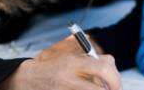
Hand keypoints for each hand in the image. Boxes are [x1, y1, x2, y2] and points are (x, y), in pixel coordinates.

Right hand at [0, 37, 120, 89]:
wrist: (26, 79)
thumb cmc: (51, 67)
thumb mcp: (68, 57)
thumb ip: (88, 60)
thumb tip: (110, 66)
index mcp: (73, 61)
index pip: (104, 66)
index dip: (115, 77)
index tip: (118, 84)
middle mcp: (69, 75)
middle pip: (101, 86)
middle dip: (113, 89)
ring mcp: (65, 88)